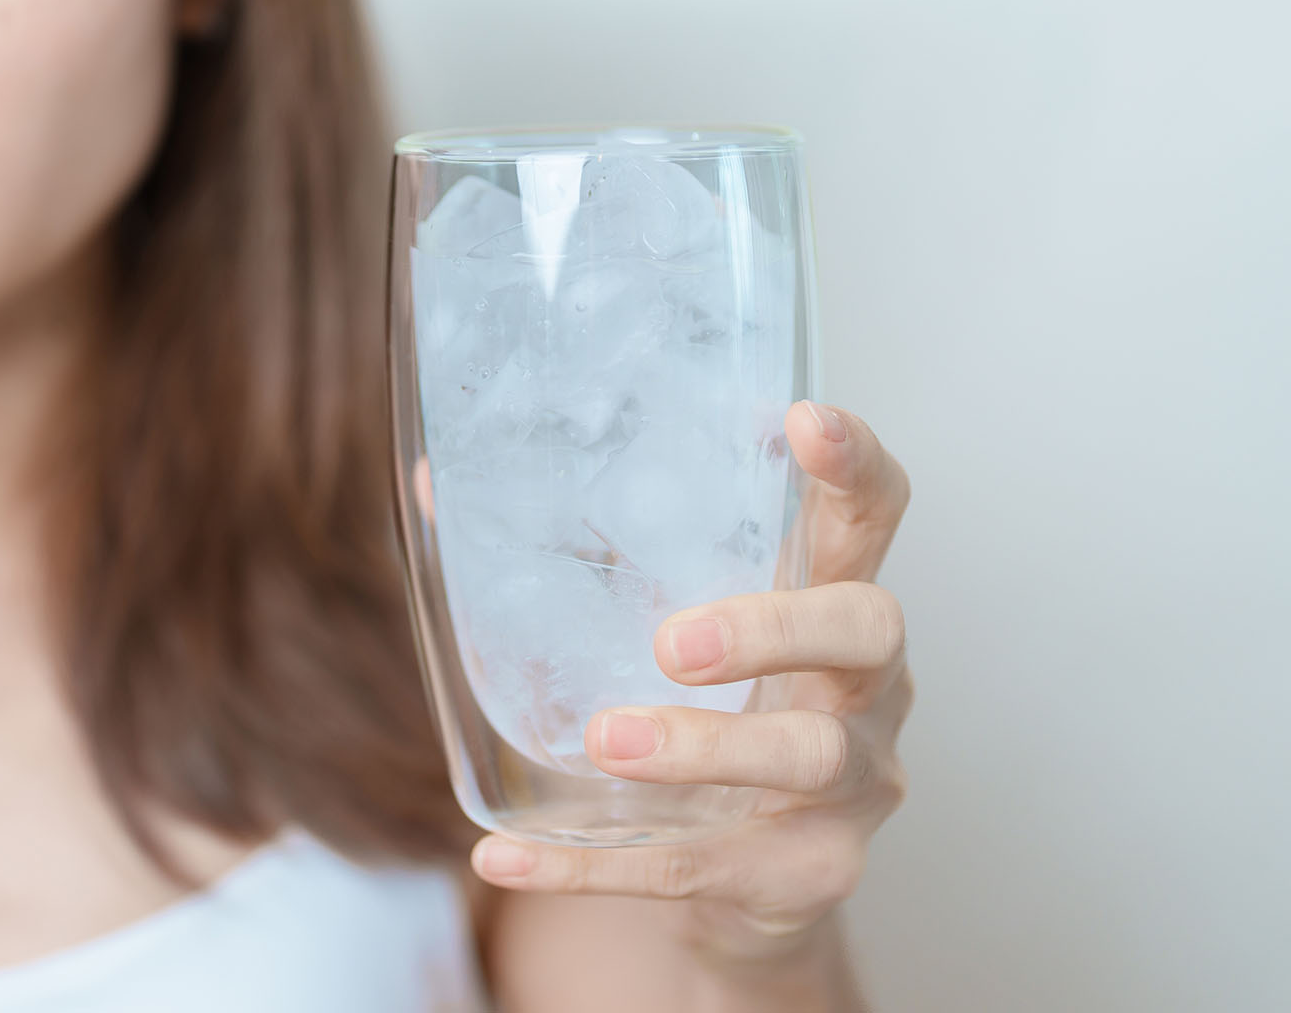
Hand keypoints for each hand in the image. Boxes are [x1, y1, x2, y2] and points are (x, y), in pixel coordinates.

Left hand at [471, 401, 913, 961]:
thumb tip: (435, 487)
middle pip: (865, 630)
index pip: (868, 517)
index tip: (804, 420)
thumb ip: (577, 561)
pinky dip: (594, 866)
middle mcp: (865, 687)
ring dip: (700, 749)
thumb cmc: (706, 716)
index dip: (851, 467)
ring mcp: (852, 786)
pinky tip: (504, 854)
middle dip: (773, 628)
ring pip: (805, 757)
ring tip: (603, 743)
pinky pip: (701, 870)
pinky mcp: (807, 876)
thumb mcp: (657, 632)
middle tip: (672, 642)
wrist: (743, 883)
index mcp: (827, 601)